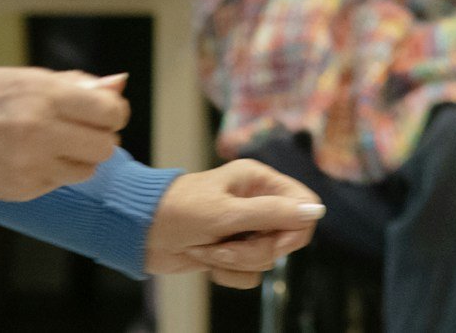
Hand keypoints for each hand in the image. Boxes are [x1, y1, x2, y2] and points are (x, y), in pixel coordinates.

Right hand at [0, 68, 128, 201]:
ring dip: (79, 157)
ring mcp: (29, 166)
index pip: (111, 112)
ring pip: (87, 170)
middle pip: (106, 146)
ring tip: (53, 142)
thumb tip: (118, 83)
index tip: (101, 109)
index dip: (112, 111)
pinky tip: (29, 157)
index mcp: (44, 96)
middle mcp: (40, 133)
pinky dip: (53, 172)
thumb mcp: (23, 77)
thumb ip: (74, 84)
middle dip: (99, 136)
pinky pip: (57, 184)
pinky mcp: (18, 191)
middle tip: (78, 126)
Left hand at [146, 158, 324, 287]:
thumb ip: (273, 213)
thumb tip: (316, 211)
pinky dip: (228, 273)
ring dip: (236, 261)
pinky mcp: (232, 251)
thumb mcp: (227, 213)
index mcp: (259, 181)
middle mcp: (257, 203)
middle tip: (226, 246)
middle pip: (286, 238)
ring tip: (208, 249)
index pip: (303, 205)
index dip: (294, 228)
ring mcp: (245, 229)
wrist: (139, 233)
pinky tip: (206, 260)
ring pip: (267, 259)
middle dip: (256, 250)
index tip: (275, 242)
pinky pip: (249, 274)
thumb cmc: (179, 211)